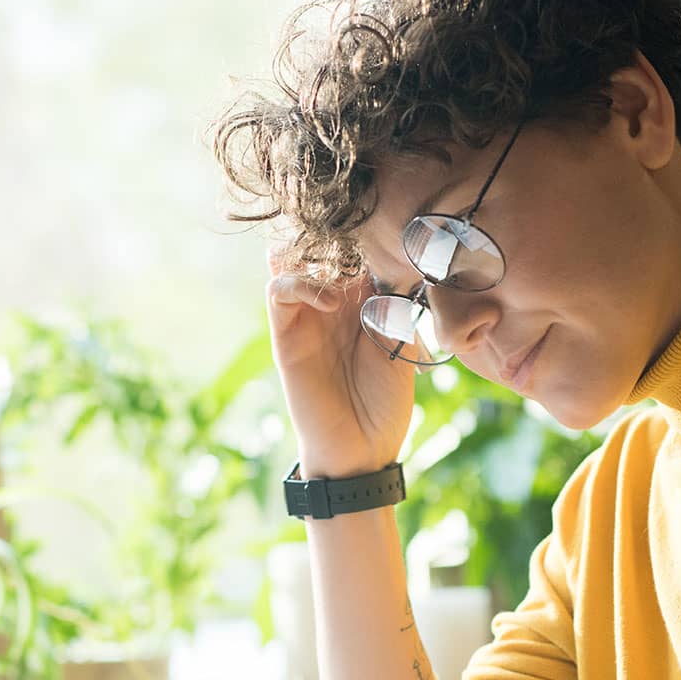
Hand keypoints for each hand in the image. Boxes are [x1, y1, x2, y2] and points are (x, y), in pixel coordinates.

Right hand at [266, 255, 414, 478]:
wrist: (361, 451)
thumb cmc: (386, 405)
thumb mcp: (401, 349)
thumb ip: (393, 309)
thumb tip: (396, 268)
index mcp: (364, 303)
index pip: (356, 253)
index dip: (365, 236)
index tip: (388, 228)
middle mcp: (332, 304)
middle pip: (321, 249)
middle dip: (335, 236)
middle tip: (356, 234)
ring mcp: (307, 318)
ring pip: (293, 261)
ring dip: (314, 257)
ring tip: (344, 275)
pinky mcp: (285, 336)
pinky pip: (279, 293)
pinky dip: (301, 285)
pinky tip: (331, 302)